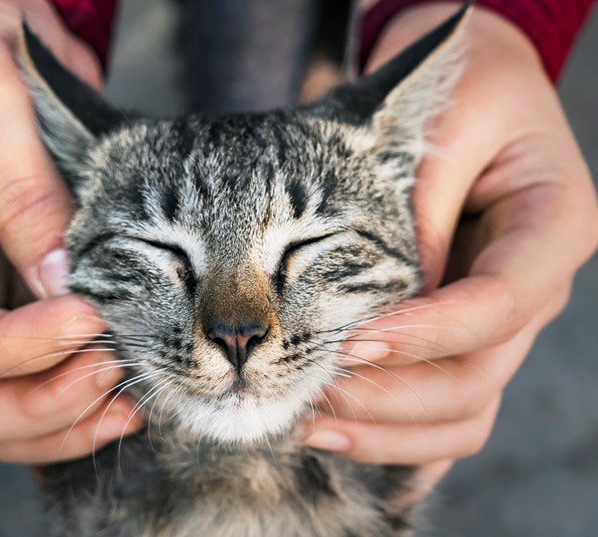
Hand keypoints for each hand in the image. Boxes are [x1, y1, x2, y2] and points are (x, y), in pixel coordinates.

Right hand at [0, 0, 140, 462]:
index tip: (92, 320)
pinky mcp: (13, 296)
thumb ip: (20, 189)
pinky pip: (33, 377)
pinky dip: (76, 398)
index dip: (14, 349)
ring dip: (61, 417)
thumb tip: (63, 285)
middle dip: (38, 404)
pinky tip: (126, 389)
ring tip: (130, 396)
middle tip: (115, 374)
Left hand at [303, 3, 597, 490]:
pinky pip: (446, 410)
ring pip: (463, 412)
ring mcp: (501, 322)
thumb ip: (419, 211)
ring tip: (306, 426)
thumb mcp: (444, 123)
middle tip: (309, 389)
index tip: (351, 339)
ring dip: (386, 431)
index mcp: (554, 227)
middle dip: (391, 395)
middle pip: (477, 376)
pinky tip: (345, 446)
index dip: (428, 332)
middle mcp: (535, 287)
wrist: (470, 89)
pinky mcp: (462, 335)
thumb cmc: (461, 91)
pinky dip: (400, 439)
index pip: (500, 303)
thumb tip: (379, 308)